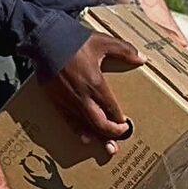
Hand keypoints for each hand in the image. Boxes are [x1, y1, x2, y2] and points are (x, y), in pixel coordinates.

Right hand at [44, 32, 143, 154]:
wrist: (45, 41)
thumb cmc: (74, 40)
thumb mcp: (103, 42)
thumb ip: (125, 51)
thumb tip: (142, 58)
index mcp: (96, 84)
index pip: (112, 109)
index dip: (120, 120)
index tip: (126, 123)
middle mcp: (83, 97)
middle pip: (100, 123)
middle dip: (112, 133)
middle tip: (120, 136)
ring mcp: (68, 101)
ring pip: (85, 125)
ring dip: (97, 137)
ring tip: (107, 148)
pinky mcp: (56, 100)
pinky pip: (69, 121)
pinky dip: (78, 130)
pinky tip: (84, 137)